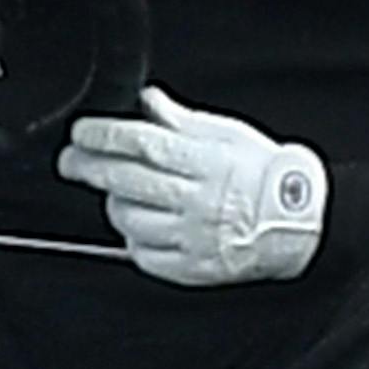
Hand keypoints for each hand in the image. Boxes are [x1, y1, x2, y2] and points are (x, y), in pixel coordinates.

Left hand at [60, 86, 326, 286]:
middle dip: (88, 167)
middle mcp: (199, 201)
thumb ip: (181, 120)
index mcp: (208, 163)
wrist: (299, 224)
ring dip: (113, 203)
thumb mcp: (227, 135)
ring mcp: (194, 238)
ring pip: (129, 220)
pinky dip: (132, 239)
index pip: (143, 144)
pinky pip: (144, 255)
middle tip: (69, 160)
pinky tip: (137, 225)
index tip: (81, 133)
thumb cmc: (263, 175)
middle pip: (127, 181)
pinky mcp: (192, 269)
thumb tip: (146, 100)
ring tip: (115, 192)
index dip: (104, 136)